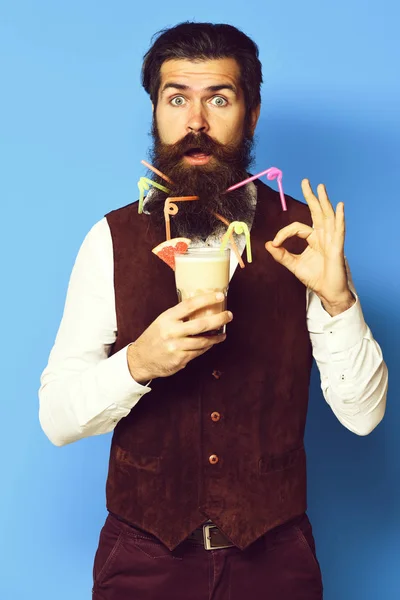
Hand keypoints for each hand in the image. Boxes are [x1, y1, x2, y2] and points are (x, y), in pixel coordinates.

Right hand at [127, 292, 231, 382]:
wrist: (140, 359)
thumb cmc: (154, 337)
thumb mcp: (162, 321)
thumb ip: (179, 316)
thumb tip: (201, 308)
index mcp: (167, 318)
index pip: (190, 305)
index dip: (207, 299)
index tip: (220, 296)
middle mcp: (172, 332)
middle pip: (201, 324)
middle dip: (219, 319)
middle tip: (229, 315)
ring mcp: (176, 347)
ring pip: (203, 341)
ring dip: (216, 337)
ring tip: (222, 333)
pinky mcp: (180, 359)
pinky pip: (199, 352)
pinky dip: (207, 347)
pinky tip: (211, 343)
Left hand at [265, 179, 354, 315]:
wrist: (328, 293)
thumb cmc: (315, 278)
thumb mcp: (294, 265)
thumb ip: (281, 255)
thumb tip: (269, 244)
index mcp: (314, 239)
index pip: (297, 228)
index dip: (284, 233)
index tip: (276, 243)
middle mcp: (323, 237)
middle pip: (317, 213)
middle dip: (312, 197)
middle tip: (306, 181)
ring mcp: (332, 241)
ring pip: (327, 218)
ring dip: (324, 202)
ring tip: (321, 187)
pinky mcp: (337, 249)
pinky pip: (338, 231)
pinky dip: (339, 219)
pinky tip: (339, 207)